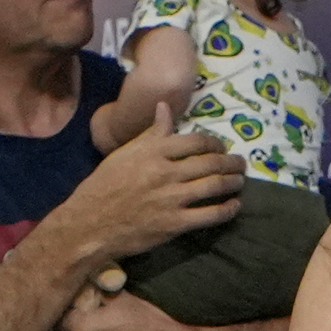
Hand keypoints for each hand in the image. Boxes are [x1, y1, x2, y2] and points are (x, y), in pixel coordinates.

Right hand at [55, 105, 243, 264]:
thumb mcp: (125, 153)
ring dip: (233, 182)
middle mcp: (165, 171)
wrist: (90, 223)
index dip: (215, 144)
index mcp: (153, 151)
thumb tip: (165, 107)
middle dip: (231, 162)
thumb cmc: (105, 186)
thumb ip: (150, 132)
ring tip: (240, 181)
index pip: (196, 141)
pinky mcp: (174, 223)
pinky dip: (227, 209)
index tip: (221, 148)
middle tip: (240, 164)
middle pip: (210, 162)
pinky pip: (210, 215)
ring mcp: (171, 198)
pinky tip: (234, 205)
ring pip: (214, 185)